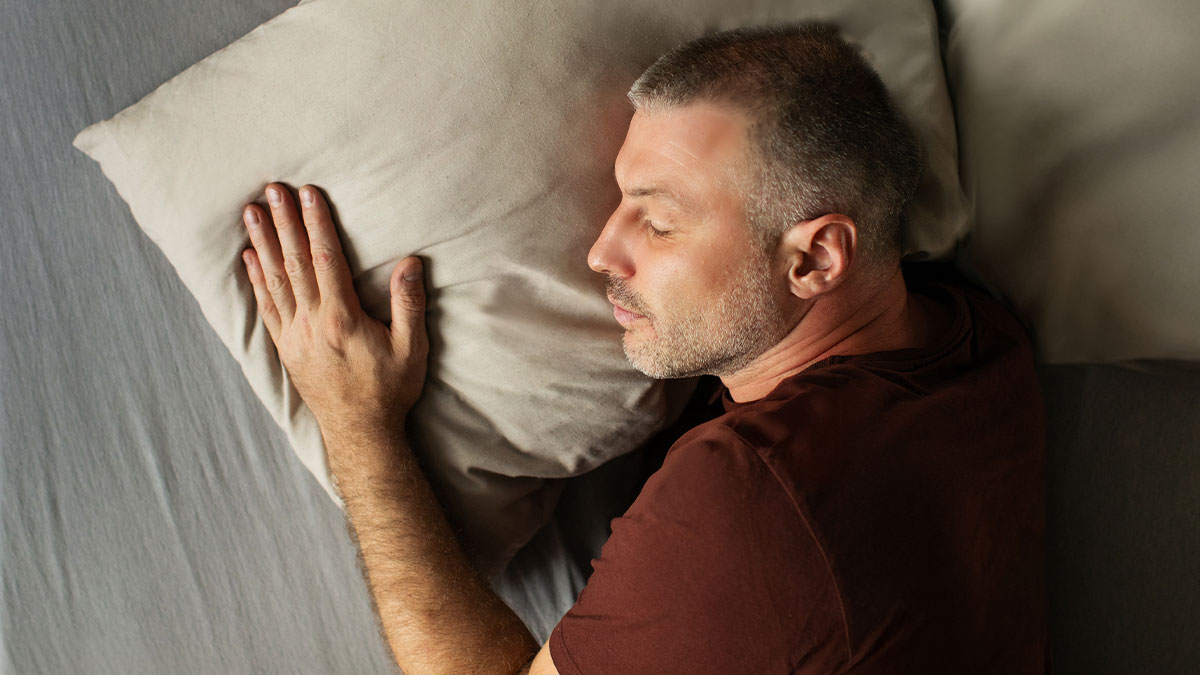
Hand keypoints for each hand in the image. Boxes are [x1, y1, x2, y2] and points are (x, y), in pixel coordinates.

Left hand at [240, 183, 427, 451]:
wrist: (360, 434)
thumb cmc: (390, 391)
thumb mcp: (412, 349)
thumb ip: (409, 304)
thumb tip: (410, 263)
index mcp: (341, 318)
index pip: (325, 258)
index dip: (316, 222)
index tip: (308, 193)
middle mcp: (311, 322)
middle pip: (294, 261)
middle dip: (283, 222)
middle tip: (271, 189)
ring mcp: (294, 335)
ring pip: (275, 280)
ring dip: (263, 242)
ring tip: (252, 212)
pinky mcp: (286, 348)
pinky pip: (267, 307)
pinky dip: (257, 280)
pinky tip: (251, 258)